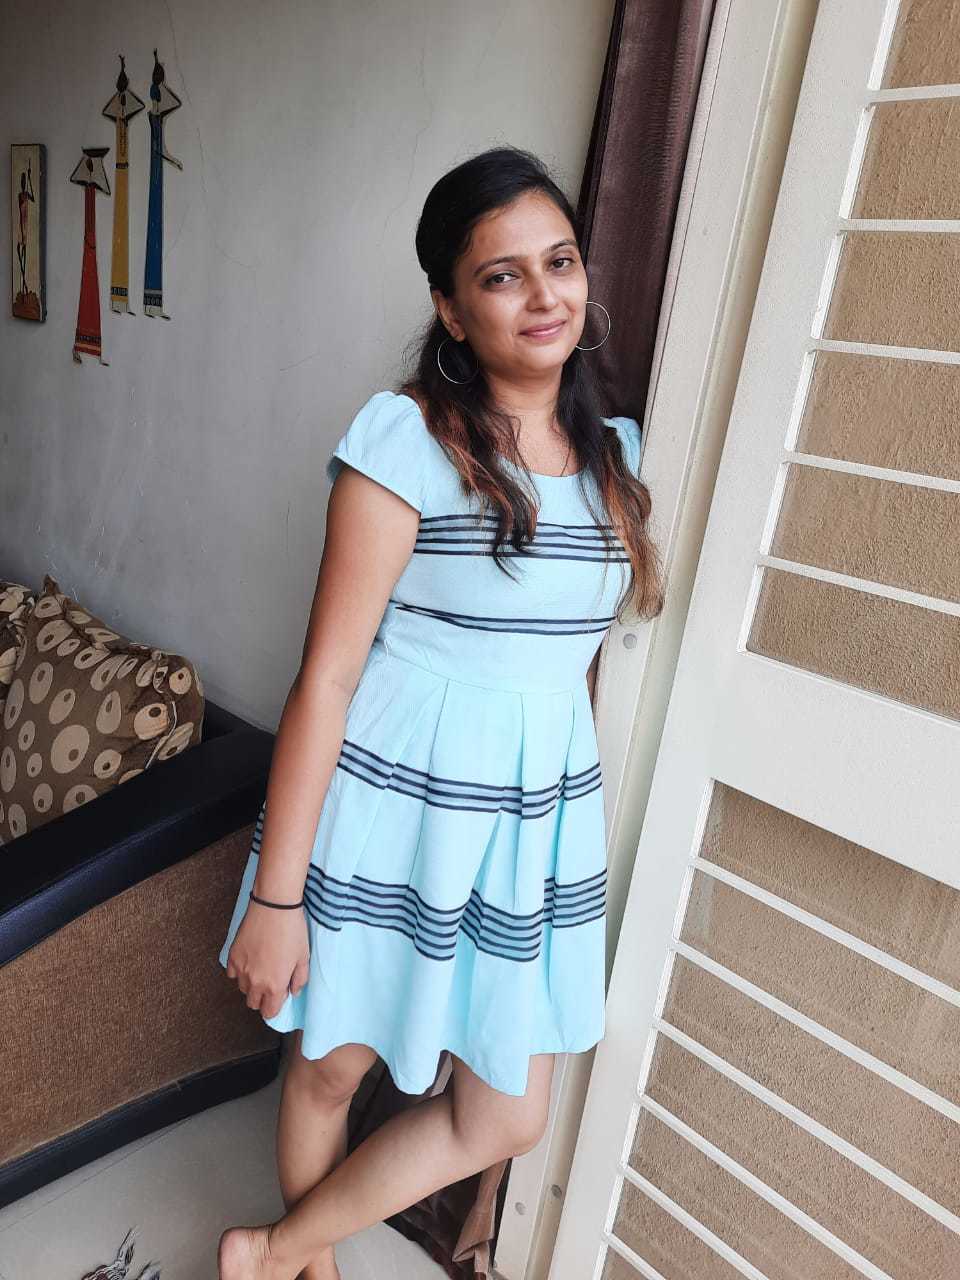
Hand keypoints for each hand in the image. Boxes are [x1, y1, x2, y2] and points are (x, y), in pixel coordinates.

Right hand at [225, 902, 309, 1018]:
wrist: (274, 907)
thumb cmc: (292, 930)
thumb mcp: (304, 956)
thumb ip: (299, 979)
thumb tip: (293, 991)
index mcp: (274, 985)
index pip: (269, 1012)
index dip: (275, 1006)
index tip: (279, 995)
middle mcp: (255, 982)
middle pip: (253, 1003)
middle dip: (262, 997)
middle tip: (271, 981)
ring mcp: (241, 970)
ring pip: (242, 989)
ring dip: (251, 984)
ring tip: (261, 968)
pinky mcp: (232, 956)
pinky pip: (232, 974)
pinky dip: (239, 971)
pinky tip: (249, 960)